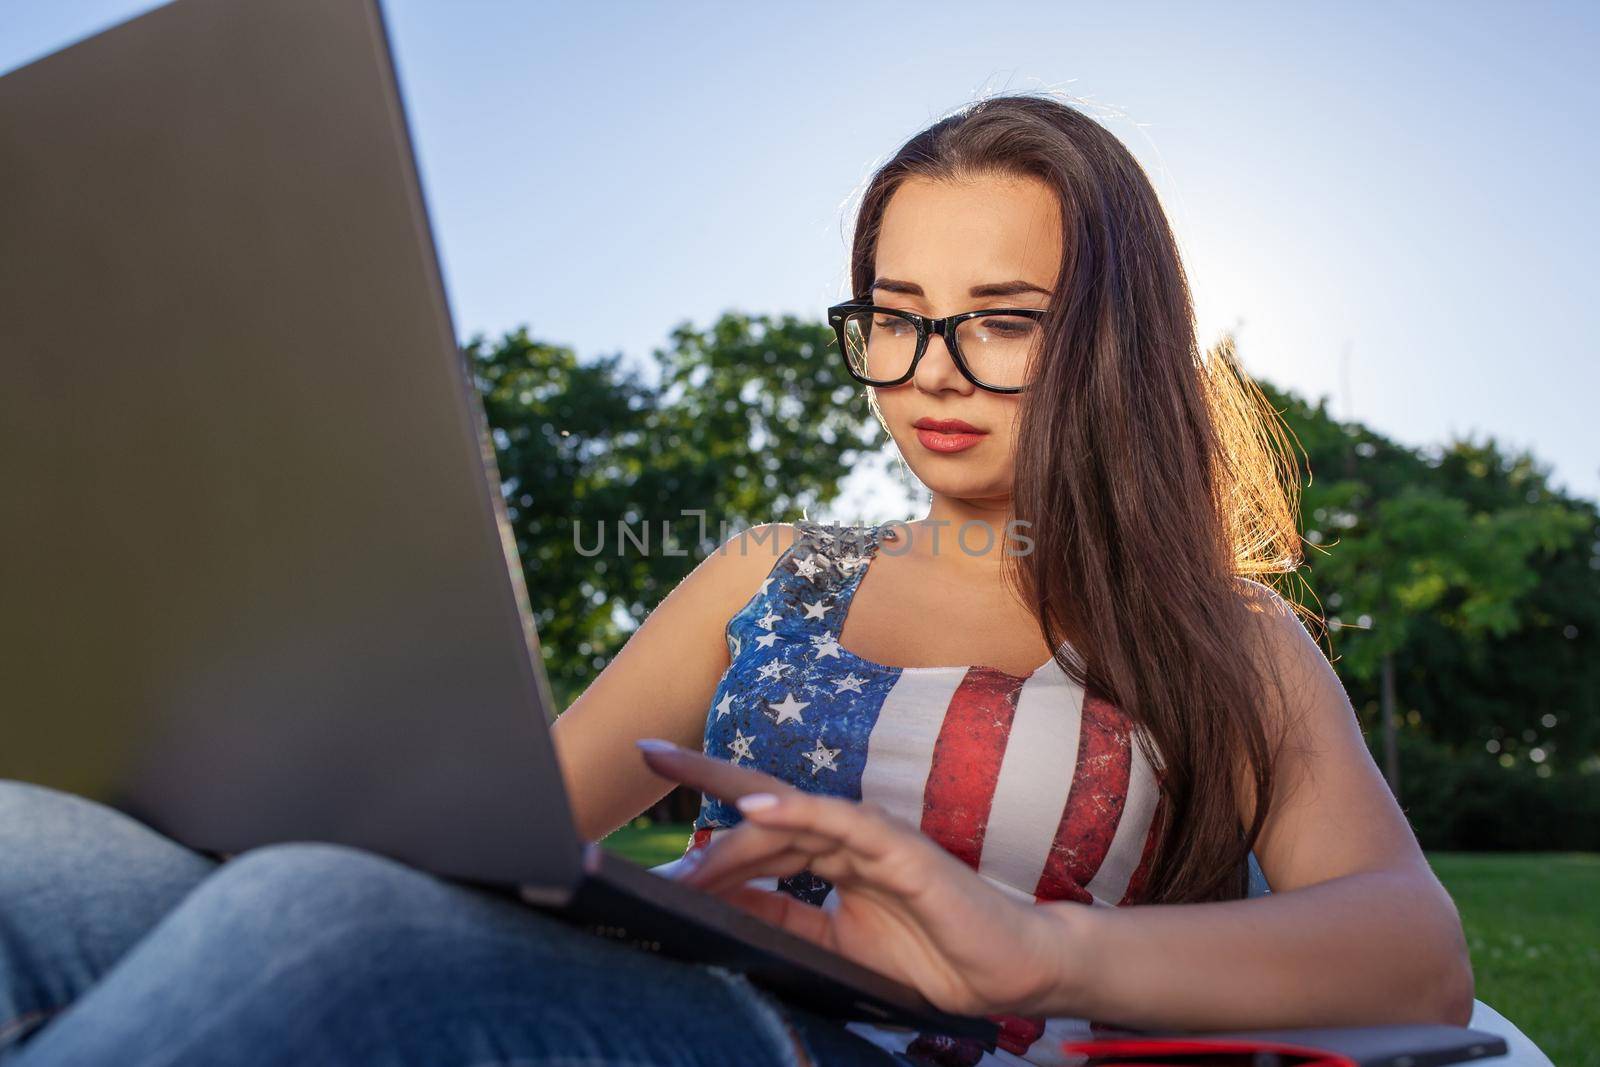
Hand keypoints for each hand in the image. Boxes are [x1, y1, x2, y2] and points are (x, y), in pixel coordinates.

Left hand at [635, 738, 1078, 1016]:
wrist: (1003, 973)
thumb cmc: (928, 955)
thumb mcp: (833, 947)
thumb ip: (782, 923)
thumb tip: (715, 910)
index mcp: (830, 854)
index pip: (758, 831)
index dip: (705, 826)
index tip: (652, 827)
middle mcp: (845, 835)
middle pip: (763, 804)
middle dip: (704, 781)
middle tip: (646, 756)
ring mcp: (872, 836)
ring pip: (792, 813)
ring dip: (735, 820)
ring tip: (685, 835)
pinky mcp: (900, 848)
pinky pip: (841, 822)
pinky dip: (798, 810)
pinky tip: (756, 810)